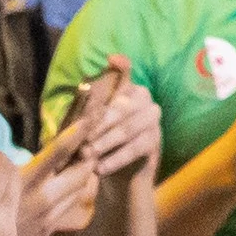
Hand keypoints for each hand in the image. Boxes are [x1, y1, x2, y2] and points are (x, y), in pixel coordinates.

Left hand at [51, 58, 163, 176]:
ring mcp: (153, 120)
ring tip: (86, 155)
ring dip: (104, 143)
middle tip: (80, 141)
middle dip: (98, 125)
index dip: (121, 67)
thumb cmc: (103, 144)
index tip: (112, 59)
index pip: (124, 74)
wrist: (122, 176)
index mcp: (128, 90)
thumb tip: (87, 86)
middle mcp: (144, 99)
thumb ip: (88, 108)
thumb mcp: (92, 125)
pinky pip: (134, 149)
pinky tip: (99, 169)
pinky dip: (115, 159)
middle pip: (121, 107)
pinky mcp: (156, 141)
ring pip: (126, 129)